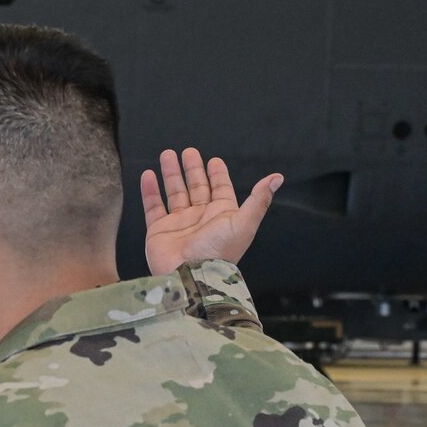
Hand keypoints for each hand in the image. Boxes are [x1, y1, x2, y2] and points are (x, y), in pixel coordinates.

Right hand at [140, 148, 282, 274]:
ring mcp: (179, 224)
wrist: (192, 276)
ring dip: (171, 173)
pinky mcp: (159, 231)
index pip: (220, 189)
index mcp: (221, 215)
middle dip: (192, 169)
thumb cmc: (220, 252)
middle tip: (188, 151)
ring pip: (174, 193)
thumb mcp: (244, 222)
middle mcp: (200, 218)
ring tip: (167, 154)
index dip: (218, 175)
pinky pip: (153, 207)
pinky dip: (150, 191)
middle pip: (196, 187)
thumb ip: (259, 199)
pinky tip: (148, 175)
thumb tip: (278, 178)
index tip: (214, 161)